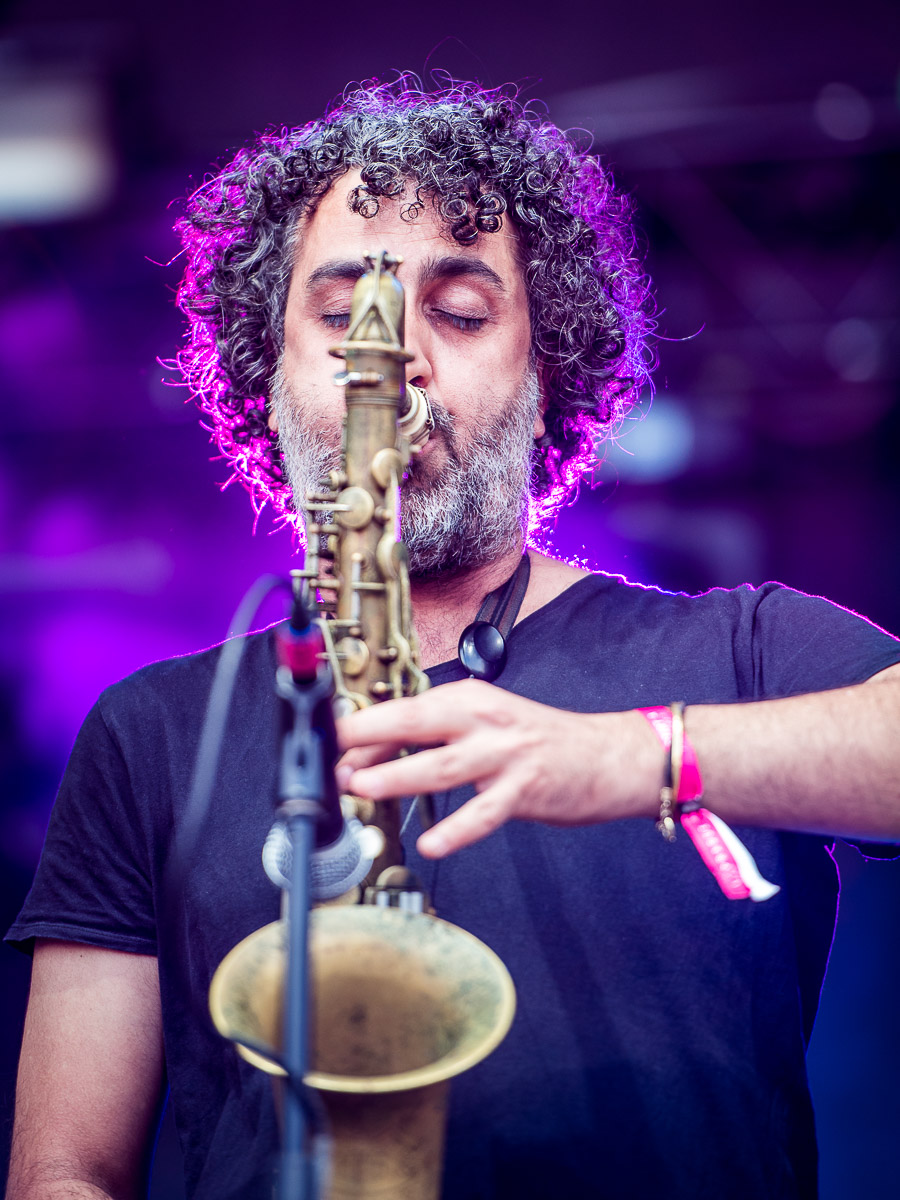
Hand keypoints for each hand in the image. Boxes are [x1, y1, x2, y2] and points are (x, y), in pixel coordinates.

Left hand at [336, 680, 659, 857]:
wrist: (606, 756)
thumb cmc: (538, 742)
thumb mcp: (484, 726)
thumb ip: (433, 738)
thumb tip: (370, 758)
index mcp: (469, 699)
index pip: (407, 708)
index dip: (364, 728)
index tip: (330, 745)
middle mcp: (485, 719)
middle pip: (417, 723)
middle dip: (370, 739)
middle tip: (335, 761)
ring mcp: (505, 754)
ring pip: (442, 765)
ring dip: (398, 777)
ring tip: (363, 789)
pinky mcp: (524, 789)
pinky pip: (483, 814)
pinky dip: (455, 830)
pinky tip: (431, 843)